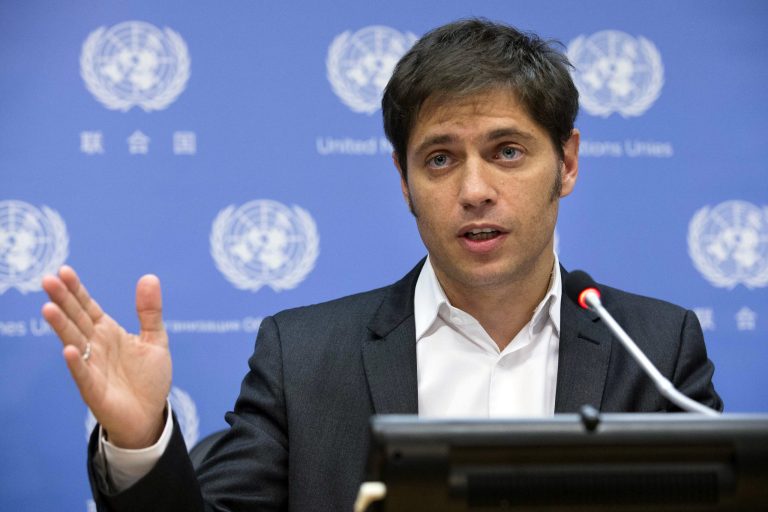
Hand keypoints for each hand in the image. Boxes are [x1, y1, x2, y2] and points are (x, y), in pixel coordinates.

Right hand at [42, 266, 171, 448]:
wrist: (150, 414)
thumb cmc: (148, 378)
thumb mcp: (155, 339)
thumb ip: (149, 311)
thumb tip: (149, 277)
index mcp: (108, 332)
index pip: (87, 307)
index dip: (76, 290)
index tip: (63, 271)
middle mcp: (96, 346)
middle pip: (76, 319)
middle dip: (62, 300)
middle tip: (47, 280)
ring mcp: (92, 367)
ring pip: (74, 343)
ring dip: (61, 327)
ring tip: (48, 308)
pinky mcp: (94, 389)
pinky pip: (83, 374)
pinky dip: (76, 363)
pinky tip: (69, 350)